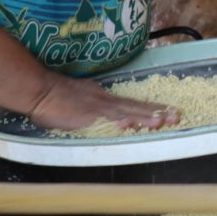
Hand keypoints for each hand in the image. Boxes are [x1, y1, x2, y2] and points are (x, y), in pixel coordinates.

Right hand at [26, 74, 179, 133]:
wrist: (39, 90)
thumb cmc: (54, 97)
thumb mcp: (80, 101)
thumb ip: (94, 109)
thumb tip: (109, 116)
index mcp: (103, 99)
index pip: (132, 104)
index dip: (150, 109)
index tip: (168, 112)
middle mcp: (105, 101)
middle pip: (135, 107)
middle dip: (157, 112)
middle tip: (177, 116)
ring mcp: (97, 108)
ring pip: (125, 112)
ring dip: (144, 117)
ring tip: (162, 121)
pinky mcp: (86, 115)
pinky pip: (105, 120)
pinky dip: (118, 122)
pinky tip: (129, 126)